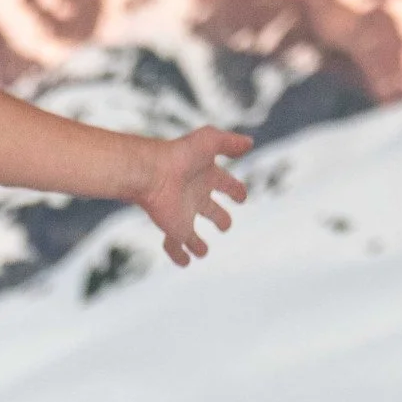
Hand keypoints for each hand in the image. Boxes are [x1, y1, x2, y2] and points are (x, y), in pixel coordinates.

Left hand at [139, 122, 251, 267]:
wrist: (152, 173)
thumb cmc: (179, 155)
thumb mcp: (210, 140)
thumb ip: (230, 142)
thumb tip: (249, 143)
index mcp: (205, 176)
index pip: (225, 183)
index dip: (235, 189)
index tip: (241, 196)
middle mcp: (194, 195)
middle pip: (210, 209)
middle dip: (219, 217)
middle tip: (225, 225)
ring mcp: (183, 214)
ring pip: (191, 233)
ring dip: (197, 243)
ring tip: (202, 251)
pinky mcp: (174, 228)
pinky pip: (175, 246)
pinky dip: (179, 255)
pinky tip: (185, 262)